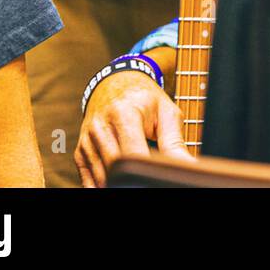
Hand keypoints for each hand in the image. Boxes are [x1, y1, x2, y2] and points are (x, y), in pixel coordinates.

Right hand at [74, 71, 191, 187]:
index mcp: (124, 113)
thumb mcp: (166, 112)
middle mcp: (100, 127)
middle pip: (115, 168)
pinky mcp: (80, 152)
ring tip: (136, 181)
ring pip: (102, 177)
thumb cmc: (146, 99)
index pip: (132, 154)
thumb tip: (188, 166)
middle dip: (133, 179)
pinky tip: (118, 183)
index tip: (158, 177)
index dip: (145, 171)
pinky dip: (103, 185)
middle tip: (149, 180)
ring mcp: (87, 141)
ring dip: (118, 183)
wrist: (117, 83)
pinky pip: (88, 180)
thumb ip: (175, 141)